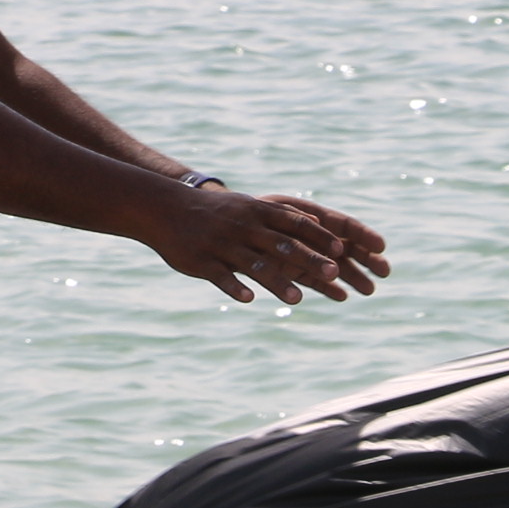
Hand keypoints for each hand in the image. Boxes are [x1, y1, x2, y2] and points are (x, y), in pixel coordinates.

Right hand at [150, 184, 392, 305]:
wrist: (165, 209)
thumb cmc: (216, 212)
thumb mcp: (248, 207)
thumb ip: (281, 217)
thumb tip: (318, 220)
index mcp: (257, 212)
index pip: (296, 223)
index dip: (319, 236)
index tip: (343, 249)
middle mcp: (244, 227)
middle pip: (282, 244)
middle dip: (309, 259)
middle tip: (335, 274)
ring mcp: (223, 244)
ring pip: (254, 264)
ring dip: (277, 281)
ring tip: (298, 299)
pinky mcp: (202, 262)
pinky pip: (222, 277)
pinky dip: (235, 287)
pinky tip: (250, 299)